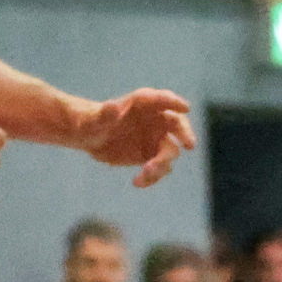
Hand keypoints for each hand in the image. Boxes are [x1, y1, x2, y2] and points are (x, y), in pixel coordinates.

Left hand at [69, 86, 195, 186]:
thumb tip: (111, 106)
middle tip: (189, 145)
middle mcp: (156, 119)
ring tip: (145, 173)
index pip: (163, 99)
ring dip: (162, 163)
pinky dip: (152, 177)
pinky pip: (160, 168)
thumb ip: (105, 114)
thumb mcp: (95, 120)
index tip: (185, 108)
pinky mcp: (153, 156)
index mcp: (144, 103)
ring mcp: (157, 138)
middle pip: (177, 124)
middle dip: (185, 133)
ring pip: (170, 151)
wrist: (92, 137)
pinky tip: (137, 182)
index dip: (175, 103)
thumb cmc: (93, 122)